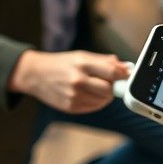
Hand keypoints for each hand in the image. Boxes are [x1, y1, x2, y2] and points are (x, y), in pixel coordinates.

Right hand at [8, 50, 127, 112]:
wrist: (36, 75)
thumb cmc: (61, 63)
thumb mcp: (82, 56)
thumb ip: (105, 61)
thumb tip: (125, 67)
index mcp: (82, 64)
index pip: (112, 72)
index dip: (123, 74)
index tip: (126, 74)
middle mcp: (78, 81)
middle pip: (109, 90)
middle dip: (113, 86)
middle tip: (108, 81)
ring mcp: (74, 96)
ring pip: (103, 100)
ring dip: (105, 95)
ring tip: (95, 86)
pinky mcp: (71, 108)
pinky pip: (94, 107)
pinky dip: (96, 101)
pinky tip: (88, 93)